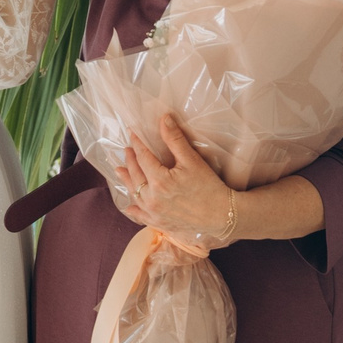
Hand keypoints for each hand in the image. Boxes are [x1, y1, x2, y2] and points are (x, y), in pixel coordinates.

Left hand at [112, 114, 242, 244]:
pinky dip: (134, 210)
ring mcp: (154, 212)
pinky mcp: (160, 223)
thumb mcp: (192, 160)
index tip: (132, 134)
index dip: (137, 144)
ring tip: (120, 171)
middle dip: (130, 161)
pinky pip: (141, 216)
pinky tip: (129, 207)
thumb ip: (175, 139)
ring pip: (135, 194)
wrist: (222, 215)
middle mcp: (152, 198)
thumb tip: (163, 119)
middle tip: (127, 150)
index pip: (143, 157)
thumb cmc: (209, 186)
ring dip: (127, 181)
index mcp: (159, 180)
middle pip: (135, 175)